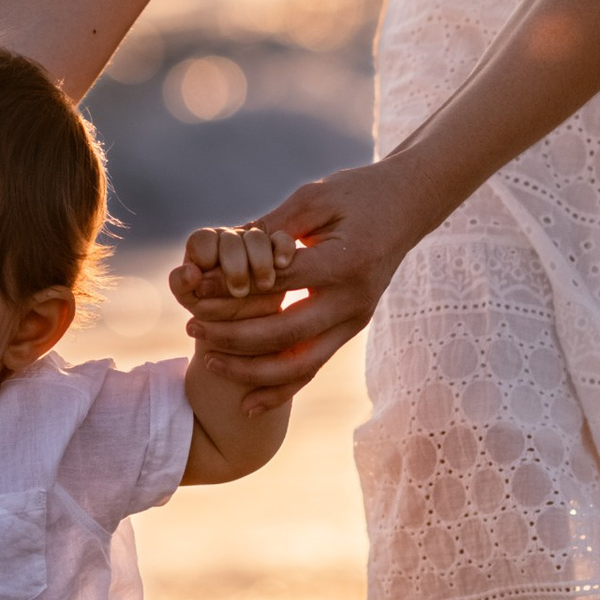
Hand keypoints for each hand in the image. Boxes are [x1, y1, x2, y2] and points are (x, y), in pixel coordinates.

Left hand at [168, 223, 283, 312]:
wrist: (243, 328)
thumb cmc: (210, 311)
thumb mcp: (191, 301)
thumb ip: (181, 285)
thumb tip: (191, 272)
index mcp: (204, 246)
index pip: (202, 240)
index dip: (206, 257)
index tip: (207, 283)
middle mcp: (229, 239)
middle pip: (231, 238)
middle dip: (234, 267)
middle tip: (239, 292)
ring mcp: (254, 243)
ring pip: (258, 238)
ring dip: (260, 261)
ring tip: (263, 285)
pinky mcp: (278, 252)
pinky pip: (283, 240)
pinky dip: (283, 248)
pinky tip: (281, 264)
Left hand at [174, 162, 425, 395]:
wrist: (407, 207)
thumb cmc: (357, 194)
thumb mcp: (315, 199)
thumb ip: (274, 226)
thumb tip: (225, 248)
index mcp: (344, 264)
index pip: (275, 283)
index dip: (228, 288)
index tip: (192, 288)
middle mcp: (353, 301)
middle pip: (284, 333)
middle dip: (232, 335)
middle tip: (192, 326)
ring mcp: (355, 321)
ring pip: (298, 364)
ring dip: (250, 370)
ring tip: (209, 361)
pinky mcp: (351, 330)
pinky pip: (313, 368)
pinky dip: (281, 390)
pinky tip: (248, 404)